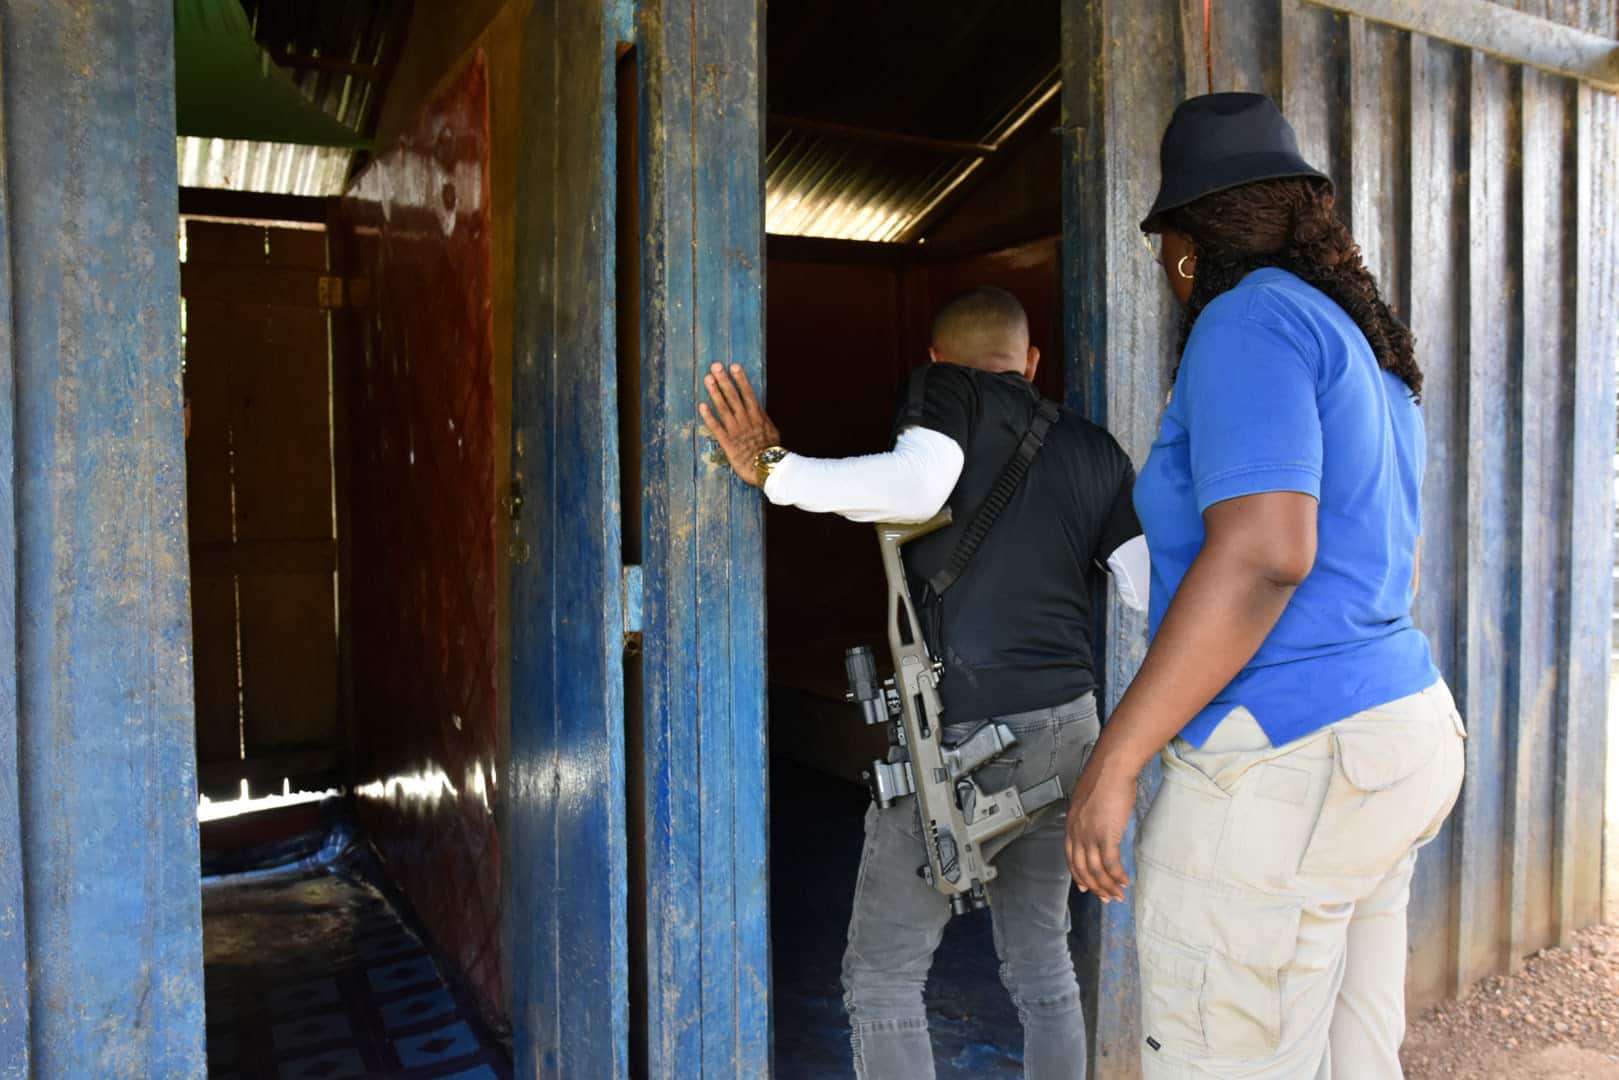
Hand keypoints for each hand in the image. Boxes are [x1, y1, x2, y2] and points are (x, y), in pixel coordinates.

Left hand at [699, 363, 782, 487]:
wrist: (771, 470)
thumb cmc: (772, 452)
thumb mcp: (772, 432)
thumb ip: (763, 419)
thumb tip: (758, 408)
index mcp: (757, 416)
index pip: (748, 393)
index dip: (740, 379)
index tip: (734, 366)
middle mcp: (746, 420)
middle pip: (733, 396)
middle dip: (724, 380)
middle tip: (715, 366)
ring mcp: (736, 430)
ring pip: (723, 408)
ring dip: (715, 393)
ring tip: (707, 379)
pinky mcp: (728, 443)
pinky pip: (716, 427)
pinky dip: (709, 416)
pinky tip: (701, 405)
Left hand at [1065, 752, 1137, 902]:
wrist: (1111, 768)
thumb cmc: (1103, 778)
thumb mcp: (1088, 799)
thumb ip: (1089, 814)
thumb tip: (1097, 820)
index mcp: (1071, 824)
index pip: (1071, 857)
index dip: (1077, 874)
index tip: (1084, 885)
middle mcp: (1077, 832)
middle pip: (1082, 868)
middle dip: (1094, 886)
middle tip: (1105, 897)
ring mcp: (1090, 835)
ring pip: (1096, 869)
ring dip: (1107, 886)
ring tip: (1117, 895)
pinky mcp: (1106, 834)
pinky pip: (1110, 863)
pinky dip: (1117, 875)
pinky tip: (1124, 882)